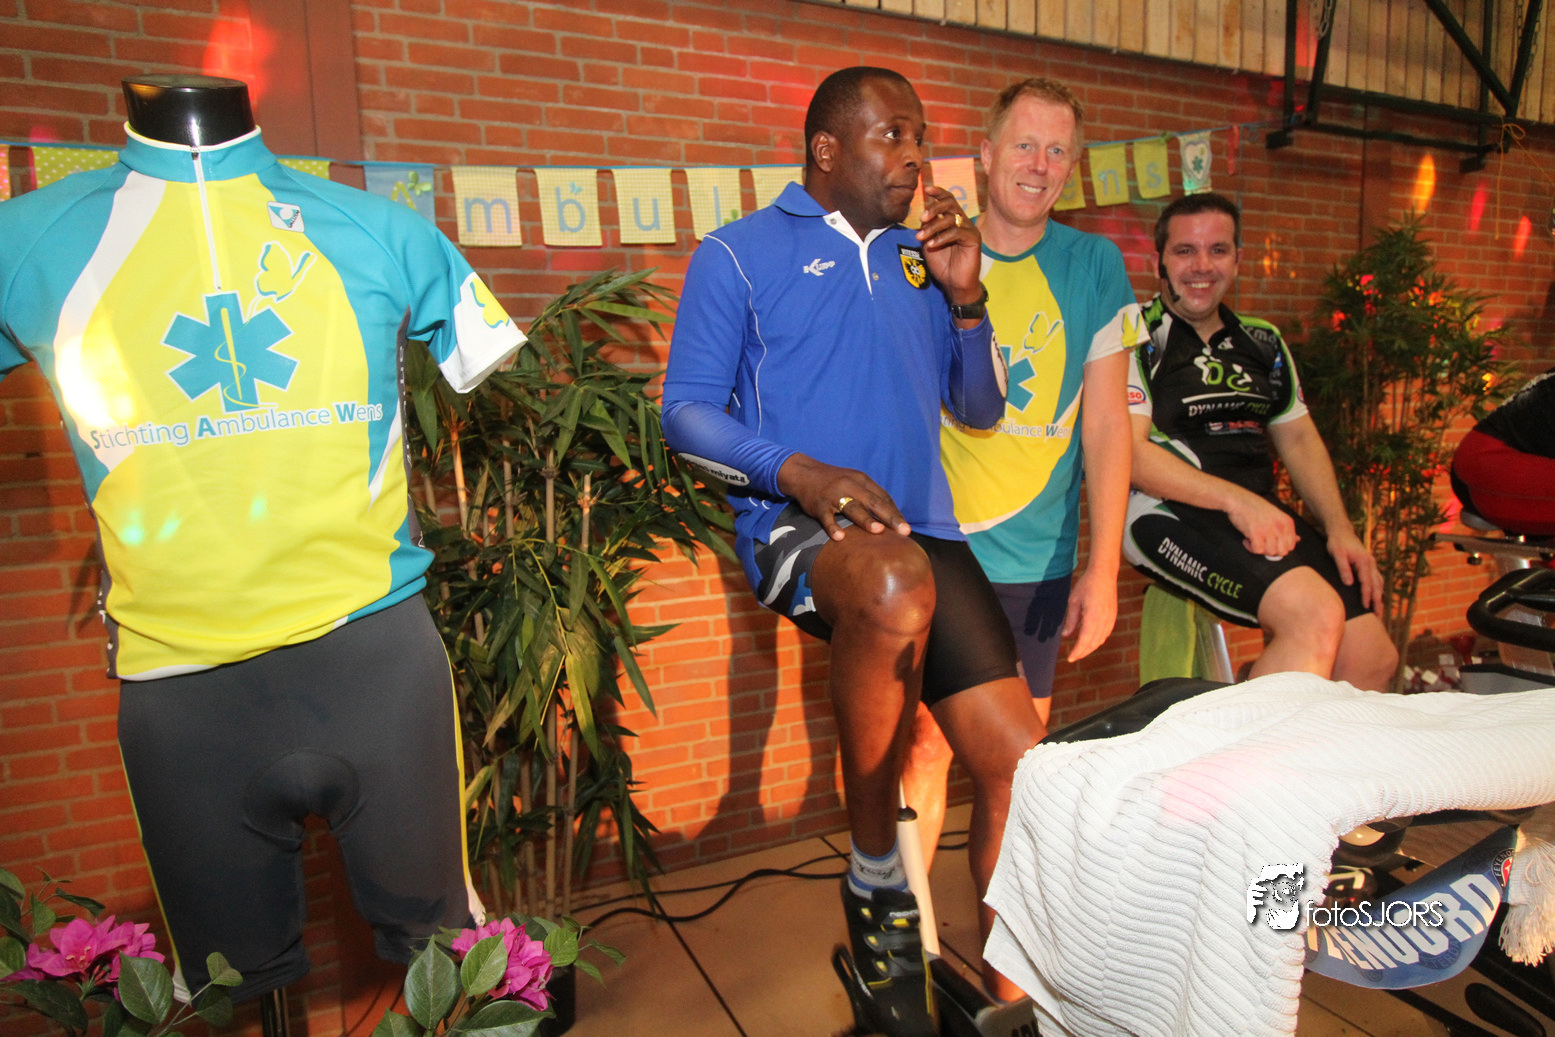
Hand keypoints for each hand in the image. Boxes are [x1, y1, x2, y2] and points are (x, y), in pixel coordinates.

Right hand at [776, 453, 909, 540]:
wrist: (804, 473)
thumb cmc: (834, 482)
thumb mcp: (853, 482)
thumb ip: (869, 495)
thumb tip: (890, 516)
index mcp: (862, 480)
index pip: (883, 497)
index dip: (895, 513)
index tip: (905, 528)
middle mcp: (850, 485)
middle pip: (873, 502)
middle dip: (890, 517)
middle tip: (903, 531)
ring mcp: (834, 495)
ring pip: (852, 507)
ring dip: (866, 520)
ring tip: (879, 531)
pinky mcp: (819, 504)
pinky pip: (827, 517)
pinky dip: (833, 527)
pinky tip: (839, 537)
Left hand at [915, 185, 981, 307]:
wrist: (954, 284)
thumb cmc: (943, 265)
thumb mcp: (929, 244)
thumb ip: (927, 229)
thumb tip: (922, 217)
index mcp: (953, 220)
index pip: (948, 199)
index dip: (938, 192)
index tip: (925, 189)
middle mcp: (963, 221)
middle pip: (951, 203)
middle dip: (934, 208)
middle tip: (922, 218)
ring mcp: (969, 229)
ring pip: (951, 218)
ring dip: (933, 226)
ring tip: (921, 237)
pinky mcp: (974, 239)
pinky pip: (957, 232)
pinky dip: (942, 237)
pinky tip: (932, 244)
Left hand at [1061, 566, 1117, 662]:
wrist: (1104, 574)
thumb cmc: (1087, 585)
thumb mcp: (1074, 601)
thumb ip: (1071, 620)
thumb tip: (1066, 635)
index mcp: (1092, 617)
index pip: (1085, 641)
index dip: (1077, 651)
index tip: (1070, 658)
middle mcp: (1103, 621)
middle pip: (1093, 643)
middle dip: (1083, 652)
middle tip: (1073, 657)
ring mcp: (1110, 619)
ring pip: (1101, 640)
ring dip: (1091, 647)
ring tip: (1081, 651)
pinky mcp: (1113, 616)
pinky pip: (1106, 633)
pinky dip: (1098, 640)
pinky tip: (1092, 641)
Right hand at [1226, 493, 1297, 557]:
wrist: (1239, 500)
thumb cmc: (1256, 508)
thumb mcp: (1277, 516)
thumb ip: (1287, 529)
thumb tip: (1298, 539)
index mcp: (1287, 522)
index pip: (1291, 546)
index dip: (1280, 547)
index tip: (1270, 542)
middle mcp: (1280, 526)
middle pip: (1282, 552)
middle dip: (1271, 550)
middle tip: (1262, 543)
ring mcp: (1269, 530)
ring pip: (1270, 552)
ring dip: (1260, 549)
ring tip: (1254, 540)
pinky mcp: (1256, 533)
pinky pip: (1257, 550)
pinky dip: (1250, 548)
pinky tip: (1247, 540)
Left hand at [1327, 529, 1384, 613]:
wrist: (1342, 531)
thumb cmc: (1337, 542)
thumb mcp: (1337, 554)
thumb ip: (1343, 568)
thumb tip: (1349, 583)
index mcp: (1364, 562)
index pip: (1367, 583)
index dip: (1366, 596)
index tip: (1365, 607)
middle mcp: (1371, 563)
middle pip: (1377, 585)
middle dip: (1377, 601)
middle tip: (1377, 616)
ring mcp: (1372, 563)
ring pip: (1379, 583)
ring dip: (1379, 596)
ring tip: (1378, 610)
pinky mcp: (1369, 564)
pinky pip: (1377, 579)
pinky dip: (1378, 589)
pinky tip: (1376, 596)